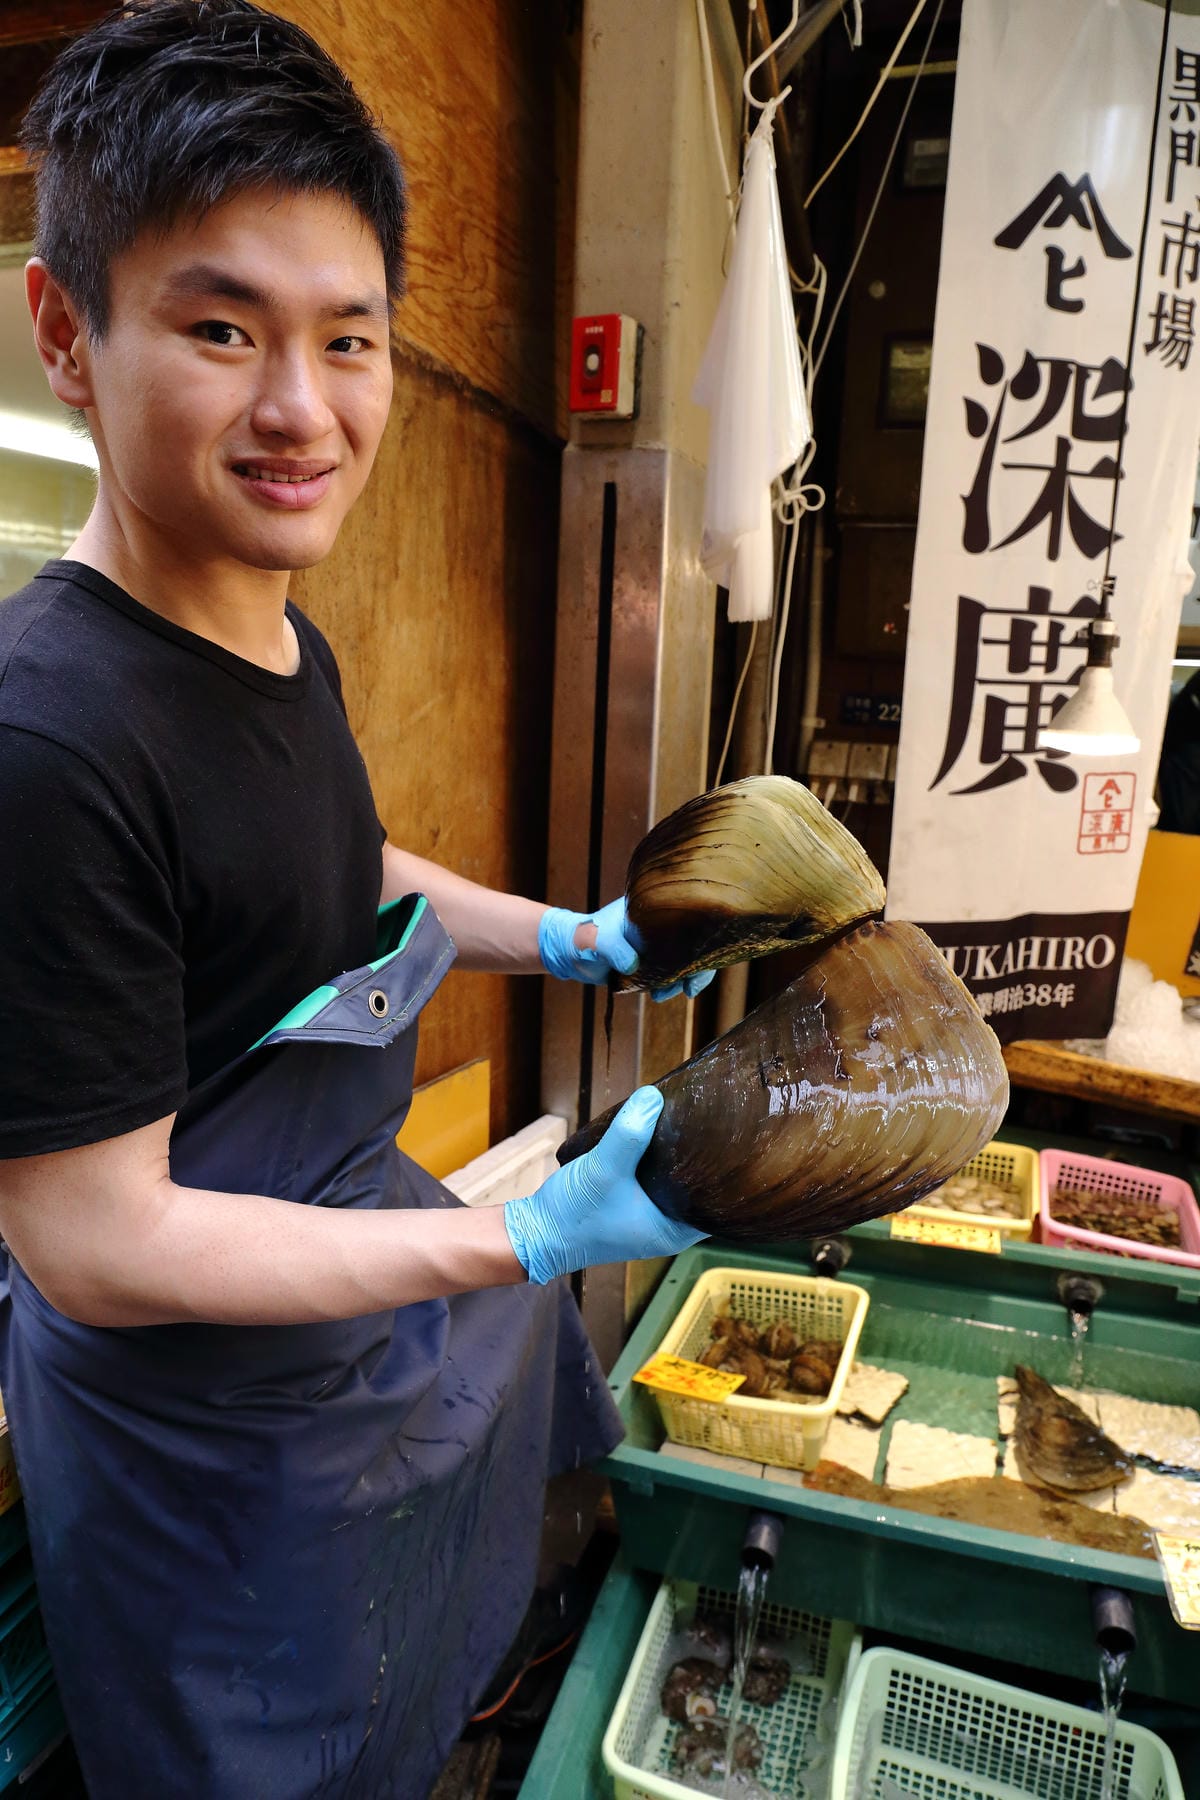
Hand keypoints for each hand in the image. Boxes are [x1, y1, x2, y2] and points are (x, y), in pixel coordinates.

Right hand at [503, 1088, 706, 1283]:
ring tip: (683, 1120)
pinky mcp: (631, 1207)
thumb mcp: (605, 1168)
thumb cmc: (574, 1214)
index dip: (724, 1172)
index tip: (728, 1139)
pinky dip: (654, 1160)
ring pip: (673, 1181)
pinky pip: (653, 1180)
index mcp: (673, 1230)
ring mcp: (648, 1218)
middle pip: (697, 1187)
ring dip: (674, 1156)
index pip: (716, 1201)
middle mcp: (667, 1227)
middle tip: (706, 1120)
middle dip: (698, 1157)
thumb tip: (653, 1097)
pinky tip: (654, 1134)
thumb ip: (629, 1134)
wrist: (535, 1233)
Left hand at [537, 897, 715, 1001]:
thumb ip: (614, 949)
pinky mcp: (648, 965)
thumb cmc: (584, 938)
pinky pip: (666, 976)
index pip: (687, 923)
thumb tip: (634, 964)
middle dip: (694, 970)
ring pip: (680, 965)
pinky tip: (658, 995)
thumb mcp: (598, 939)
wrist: (570, 952)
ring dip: (677, 982)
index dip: (700, 944)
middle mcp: (657, 928)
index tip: (700, 964)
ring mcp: (654, 947)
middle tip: (688, 990)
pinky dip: (667, 987)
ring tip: (660, 994)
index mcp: (651, 912)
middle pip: (691, 947)